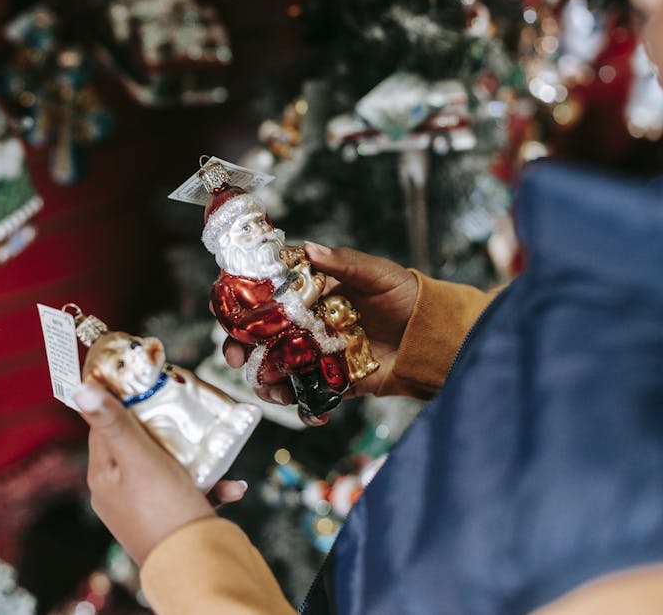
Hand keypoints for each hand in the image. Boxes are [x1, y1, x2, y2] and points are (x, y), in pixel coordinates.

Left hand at [73, 384, 246, 564]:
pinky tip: (232, 487)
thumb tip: (80, 390)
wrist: (194, 567)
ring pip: (168, 467)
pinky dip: (210, 485)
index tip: (148, 382)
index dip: (124, 401)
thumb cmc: (164, 511)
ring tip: (216, 451)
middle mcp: (118, 491)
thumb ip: (114, 424)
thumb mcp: (139, 458)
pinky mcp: (169, 521)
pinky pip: (188, 493)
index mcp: (103, 474)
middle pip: (139, 443)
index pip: (105, 425)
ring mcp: (143, 508)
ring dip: (195, 458)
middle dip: (167, 428)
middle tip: (188, 411)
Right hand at [223, 242, 419, 421]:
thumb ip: (344, 262)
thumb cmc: (405, 296)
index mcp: (309, 292)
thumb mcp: (377, 273)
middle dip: (239, 349)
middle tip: (235, 357)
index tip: (227, 313)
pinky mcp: (333, 382)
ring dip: (267, 383)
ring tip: (275, 392)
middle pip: (259, 336)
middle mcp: (306, 324)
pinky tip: (312, 413)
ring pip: (276, 370)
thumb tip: (312, 249)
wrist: (434, 337)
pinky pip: (310, 398)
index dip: (240, 304)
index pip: (264, 295)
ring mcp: (316, 354)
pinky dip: (306, 410)